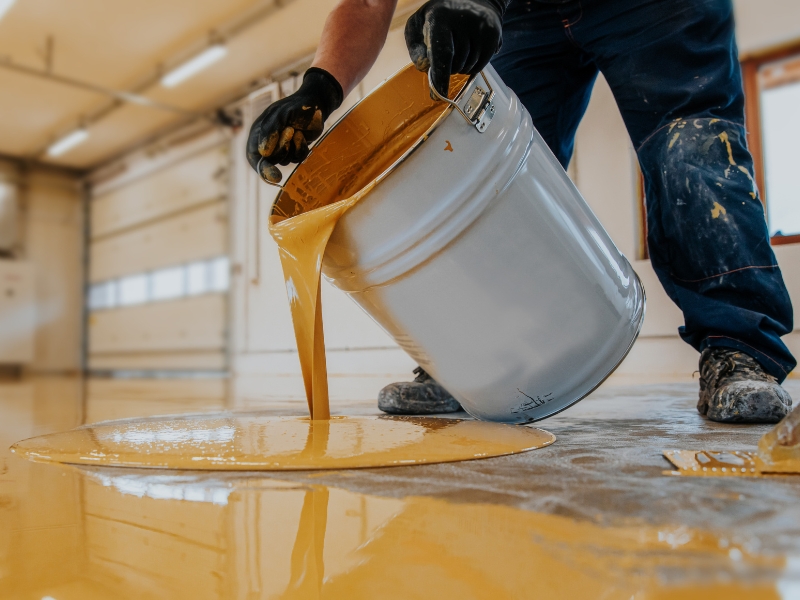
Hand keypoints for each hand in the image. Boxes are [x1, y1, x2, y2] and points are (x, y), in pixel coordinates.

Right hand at [246, 67, 342, 182]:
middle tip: (289, 130)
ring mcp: (282, 147)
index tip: (275, 177)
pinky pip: (297, 158)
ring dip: (292, 147)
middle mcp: (268, 143)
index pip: (254, 157)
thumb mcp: (279, 114)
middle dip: (282, 148)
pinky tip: (302, 134)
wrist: (314, 103)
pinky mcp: (295, 150)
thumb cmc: (294, 106)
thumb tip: (263, 152)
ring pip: (285, 160)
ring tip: (295, 129)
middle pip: (271, 161)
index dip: (263, 169)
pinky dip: (301, 148)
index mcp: (258, 134)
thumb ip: (270, 131)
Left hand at [405, 0, 504, 98]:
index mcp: (440, 16)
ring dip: (460, 67)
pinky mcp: (493, 34)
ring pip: (468, 67)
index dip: (440, 77)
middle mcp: (463, 19)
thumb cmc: (438, 17)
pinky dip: (472, 66)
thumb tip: (425, 68)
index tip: (438, 95)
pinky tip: (468, 52)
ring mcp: (481, 26)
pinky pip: (480, 65)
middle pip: (455, 64)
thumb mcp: (418, 25)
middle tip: (446, 55)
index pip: (442, 53)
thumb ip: (416, 48)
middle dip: (447, 69)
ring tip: (458, 48)